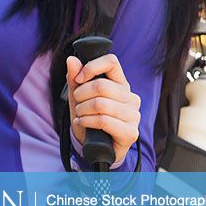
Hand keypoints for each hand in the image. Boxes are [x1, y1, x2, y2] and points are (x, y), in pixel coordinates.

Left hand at [66, 52, 140, 167]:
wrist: (95, 146)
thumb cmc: (89, 118)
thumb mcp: (78, 98)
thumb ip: (75, 79)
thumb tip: (72, 59)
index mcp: (120, 84)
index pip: (111, 62)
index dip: (91, 67)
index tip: (79, 79)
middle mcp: (131, 97)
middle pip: (101, 85)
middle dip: (81, 95)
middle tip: (78, 103)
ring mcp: (133, 115)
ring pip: (101, 104)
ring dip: (82, 110)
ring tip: (80, 115)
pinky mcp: (130, 132)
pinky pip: (104, 121)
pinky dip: (86, 122)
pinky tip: (82, 124)